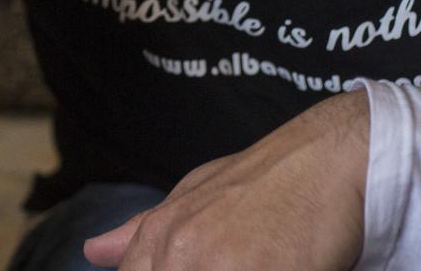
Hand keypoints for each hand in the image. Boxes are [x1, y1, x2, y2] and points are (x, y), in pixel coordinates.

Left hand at [84, 92, 369, 270]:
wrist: (328, 161)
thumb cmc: (265, 181)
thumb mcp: (194, 197)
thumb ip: (143, 231)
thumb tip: (93, 251)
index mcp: (160, 237)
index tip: (196, 267)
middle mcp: (180, 253)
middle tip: (232, 261)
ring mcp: (222, 267)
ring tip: (249, 261)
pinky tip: (275, 269)